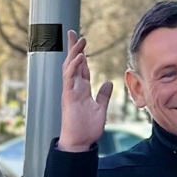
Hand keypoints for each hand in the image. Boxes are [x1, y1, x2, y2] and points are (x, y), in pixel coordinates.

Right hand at [58, 31, 112, 152]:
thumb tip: (108, 83)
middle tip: (73, 33)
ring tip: (79, 40)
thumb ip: (103, 95)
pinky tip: (79, 58)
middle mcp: (75, 88)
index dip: (81, 53)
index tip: (82, 40)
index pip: (81, 67)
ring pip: (70, 68)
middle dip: (74, 48)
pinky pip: (69, 79)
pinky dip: (74, 67)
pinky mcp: (68, 97)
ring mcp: (70, 91)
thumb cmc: (87, 128)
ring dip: (74, 53)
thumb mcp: (100, 108)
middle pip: (73, 63)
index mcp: (82, 89)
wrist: (80, 143)